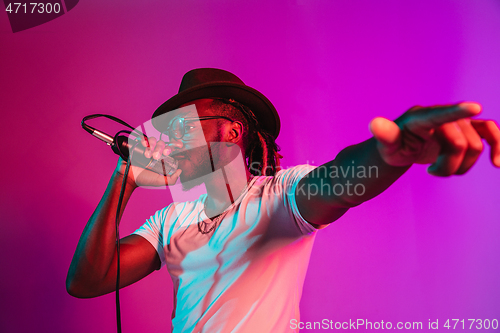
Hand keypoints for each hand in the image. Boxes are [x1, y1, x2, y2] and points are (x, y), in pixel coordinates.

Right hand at [115, 136, 181, 187]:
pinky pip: (142, 138)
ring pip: (153, 139)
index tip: (179, 145)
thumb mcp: (159, 181)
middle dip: (161, 149)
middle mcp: (154, 151)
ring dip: (152, 146)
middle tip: (156, 157)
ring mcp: (146, 147)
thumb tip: (180, 171)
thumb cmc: (143, 179)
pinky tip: (144, 145)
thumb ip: (171, 179)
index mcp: (161, 158)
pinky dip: (145, 140)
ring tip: (148, 155)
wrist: (129, 178)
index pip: (170, 148)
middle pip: (162, 143)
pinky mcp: (137, 145)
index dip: (175, 144)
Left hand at [369, 102, 499, 175]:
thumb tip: (375, 123)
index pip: (438, 115)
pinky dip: (498, 146)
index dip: (456, 112)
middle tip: (430, 172)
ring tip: (441, 169)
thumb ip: (384, 135)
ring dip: (461, 166)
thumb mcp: (387, 145)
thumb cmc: (393, 146)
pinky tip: (498, 163)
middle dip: (448, 165)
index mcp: (420, 117)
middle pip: (460, 144)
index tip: (475, 108)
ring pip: (475, 146)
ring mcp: (457, 121)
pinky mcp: (469, 129)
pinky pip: (490, 134)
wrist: (404, 147)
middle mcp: (442, 115)